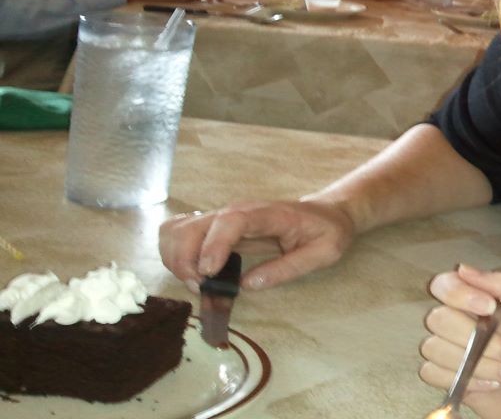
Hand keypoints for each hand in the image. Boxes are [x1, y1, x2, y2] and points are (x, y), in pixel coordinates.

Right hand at [158, 198, 356, 292]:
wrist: (325, 214)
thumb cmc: (326, 231)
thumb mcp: (324, 252)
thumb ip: (289, 268)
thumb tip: (249, 285)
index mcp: (267, 214)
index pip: (231, 220)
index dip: (213, 245)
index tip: (208, 273)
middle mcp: (238, 211)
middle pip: (193, 226)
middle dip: (187, 261)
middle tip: (203, 289)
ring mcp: (223, 217)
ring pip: (178, 229)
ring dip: (176, 259)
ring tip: (198, 283)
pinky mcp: (215, 228)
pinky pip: (180, 233)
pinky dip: (174, 254)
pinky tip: (191, 272)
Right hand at [419, 264, 500, 418]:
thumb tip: (463, 268)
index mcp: (493, 303)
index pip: (448, 285)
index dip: (460, 295)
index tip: (488, 309)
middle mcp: (474, 325)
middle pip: (437, 318)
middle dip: (478, 340)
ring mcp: (465, 355)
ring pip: (433, 347)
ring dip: (477, 364)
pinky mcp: (460, 383)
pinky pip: (430, 373)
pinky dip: (462, 379)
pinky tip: (493, 386)